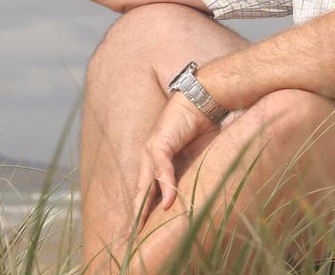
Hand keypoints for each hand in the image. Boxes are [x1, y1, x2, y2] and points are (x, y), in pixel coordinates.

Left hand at [132, 92, 218, 225]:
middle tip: (132, 235)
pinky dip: (165, 185)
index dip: (144, 208)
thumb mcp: (196, 154)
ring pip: (145, 182)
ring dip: (144, 204)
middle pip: (140, 189)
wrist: (202, 98)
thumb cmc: (201, 124)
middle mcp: (150, 155)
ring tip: (141, 225)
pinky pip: (161, 167)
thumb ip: (190, 170)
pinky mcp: (160, 142)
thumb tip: (194, 189)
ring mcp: (153, 148)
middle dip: (136, 212)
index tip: (140, 228)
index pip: (147, 188)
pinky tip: (167, 201)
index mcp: (157, 159)